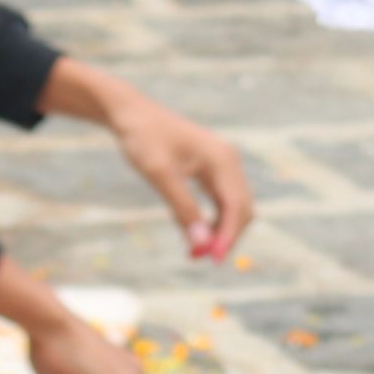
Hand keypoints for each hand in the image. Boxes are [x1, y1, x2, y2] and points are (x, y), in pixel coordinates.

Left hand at [37, 57, 253, 260]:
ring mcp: (222, 164)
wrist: (131, 113)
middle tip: (202, 259)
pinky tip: (194, 232)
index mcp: (222, 159)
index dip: (228, 237)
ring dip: (220, 231)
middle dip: (227, 236)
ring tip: (194, 251)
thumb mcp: (160, 174)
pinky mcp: (212, 169)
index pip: (237, 207)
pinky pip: (222, 201)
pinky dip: (213, 221)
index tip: (213, 260)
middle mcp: (229, 161)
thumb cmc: (143, 138)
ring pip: (234, 208)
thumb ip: (182, 208)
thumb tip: (201, 245)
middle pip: (242, 209)